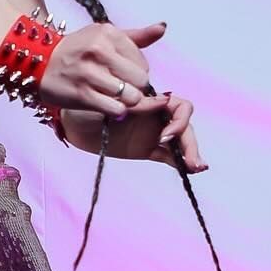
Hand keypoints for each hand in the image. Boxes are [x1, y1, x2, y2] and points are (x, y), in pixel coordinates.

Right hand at [37, 21, 207, 170]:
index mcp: (108, 33)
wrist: (37, 62)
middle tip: (123, 90)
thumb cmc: (76, 50)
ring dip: (126, 102)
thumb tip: (163, 28)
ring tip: (115, 98)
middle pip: (140, 81)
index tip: (124, 76)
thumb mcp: (103, 36)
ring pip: (130, 97)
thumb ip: (136, 36)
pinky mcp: (81, 94)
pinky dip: (116, 111)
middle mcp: (99, 50)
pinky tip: (107, 105)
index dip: (139, 74)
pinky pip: (115, 109)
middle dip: (136, 90)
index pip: (143, 63)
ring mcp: (89, 73)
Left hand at [62, 90, 207, 167]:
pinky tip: (192, 170)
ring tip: (197, 166)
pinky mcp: (148, 150)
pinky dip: (181, 162)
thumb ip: (136, 103)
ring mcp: (154, 133)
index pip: (179, 105)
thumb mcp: (111, 101)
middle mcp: (156, 115)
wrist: (73, 124)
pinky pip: (169, 155)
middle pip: (184, 125)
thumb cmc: (89, 105)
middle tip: (189, 159)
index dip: (178, 120)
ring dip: (191, 152)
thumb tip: (162, 100)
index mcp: (151, 100)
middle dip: (189, 141)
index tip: (163, 135)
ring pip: (181, 141)